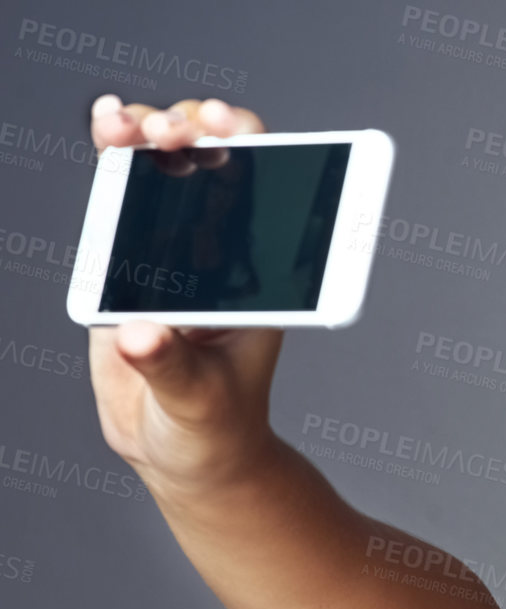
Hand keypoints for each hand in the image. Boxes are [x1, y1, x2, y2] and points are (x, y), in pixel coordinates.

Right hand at [85, 95, 285, 494]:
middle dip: (192, 134)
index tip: (222, 128)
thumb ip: (170, 369)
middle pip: (215, 170)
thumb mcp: (198, 401)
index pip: (267, 196)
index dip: (249, 149)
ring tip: (121, 125)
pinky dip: (115, 160)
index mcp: (260, 282)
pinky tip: (105, 125)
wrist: (185, 455)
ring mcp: (177, 256)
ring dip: (146, 136)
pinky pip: (125, 201)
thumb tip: (141, 334)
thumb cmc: (214, 430)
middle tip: (168, 133)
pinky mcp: (133, 264)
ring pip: (168, 176)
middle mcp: (223, 259)